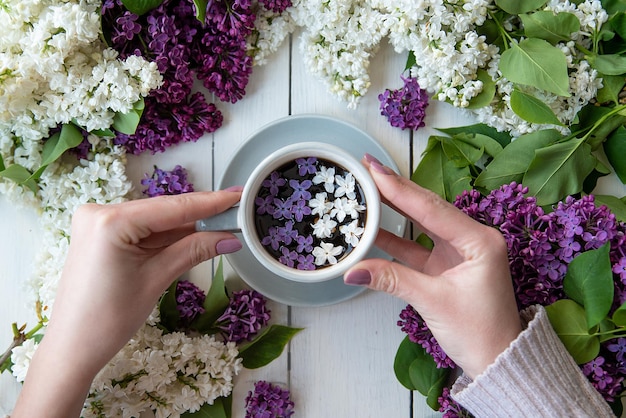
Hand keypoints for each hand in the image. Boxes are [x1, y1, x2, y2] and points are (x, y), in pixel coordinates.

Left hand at [12, 190, 241, 417]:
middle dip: (201, 215)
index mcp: (110, 221)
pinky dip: (167, 236)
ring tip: (223, 226)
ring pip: (155, 221)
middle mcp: (100, 213)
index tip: (238, 195)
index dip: (210, 202)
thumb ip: (194, 250)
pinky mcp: (100, 235)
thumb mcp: (157, 279)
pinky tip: (195, 235)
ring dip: (187, 227)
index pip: (172, 208)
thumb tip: (229, 237)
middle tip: (237, 213)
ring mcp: (98, 223)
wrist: (72, 347)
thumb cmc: (108, 320)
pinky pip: (143, 230)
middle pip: (164, 211)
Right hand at [344, 156, 520, 378]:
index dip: (399, 189)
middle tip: (368, 168)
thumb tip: (353, 271)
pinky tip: (374, 227)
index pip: (431, 208)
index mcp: (480, 240)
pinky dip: (395, 238)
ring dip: (393, 210)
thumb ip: (392, 279)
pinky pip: (416, 246)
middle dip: (396, 189)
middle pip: (426, 208)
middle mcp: (471, 239)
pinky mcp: (446, 266)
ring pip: (420, 224)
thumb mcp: (433, 301)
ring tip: (367, 190)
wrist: (498, 360)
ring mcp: (457, 252)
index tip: (375, 170)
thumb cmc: (480, 333)